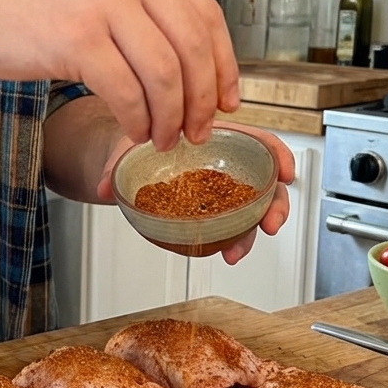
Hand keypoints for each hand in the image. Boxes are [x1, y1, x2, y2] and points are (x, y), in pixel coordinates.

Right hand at [0, 0, 239, 148]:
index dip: (224, 66)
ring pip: (165, 74)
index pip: (206, 14)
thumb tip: (199, 64)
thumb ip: (147, 5)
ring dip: (171, 117)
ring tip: (163, 138)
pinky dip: (138, 120)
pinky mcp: (76, 38)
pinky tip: (135, 131)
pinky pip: (127, 92)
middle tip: (199, 130)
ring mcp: (102, 0)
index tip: (227, 100)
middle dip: (203, 100)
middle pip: (192, 46)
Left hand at [94, 121, 294, 265]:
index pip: (257, 140)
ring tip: (238, 250)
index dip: (277, 155)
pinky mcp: (211, 210)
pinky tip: (226, 250)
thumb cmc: (139, 141)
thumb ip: (116, 166)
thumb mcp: (129, 145)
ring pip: (251, 207)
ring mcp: (219, 189)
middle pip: (262, 181)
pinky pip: (231, 222)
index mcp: (213, 137)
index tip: (285, 173)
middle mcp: (223, 164)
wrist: (127, 159)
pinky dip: (234, 237)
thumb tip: (102, 188)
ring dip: (252, 231)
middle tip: (269, 225)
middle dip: (273, 205)